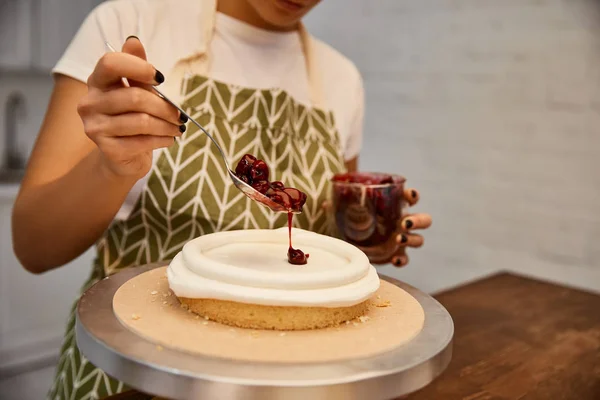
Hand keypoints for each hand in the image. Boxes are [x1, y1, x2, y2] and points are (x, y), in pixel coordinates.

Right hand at [77, 36, 184, 179]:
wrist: (123, 156)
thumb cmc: (133, 118)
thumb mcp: (138, 90)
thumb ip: (137, 70)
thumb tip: (133, 40)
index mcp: (98, 81)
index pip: (111, 63)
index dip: (138, 67)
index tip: (160, 78)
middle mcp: (90, 102)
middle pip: (135, 97)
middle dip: (165, 107)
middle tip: (180, 115)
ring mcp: (95, 127)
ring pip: (142, 121)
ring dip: (167, 125)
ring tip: (177, 128)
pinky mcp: (107, 149)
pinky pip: (142, 141)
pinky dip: (162, 139)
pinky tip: (169, 139)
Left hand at [322, 187, 431, 266]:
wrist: (350, 238)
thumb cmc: (351, 218)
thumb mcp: (344, 210)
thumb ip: (337, 205)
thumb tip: (325, 204)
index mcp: (394, 205)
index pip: (410, 197)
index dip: (413, 195)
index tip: (410, 196)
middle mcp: (402, 221)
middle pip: (424, 220)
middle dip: (418, 221)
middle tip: (403, 223)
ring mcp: (401, 239)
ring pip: (419, 239)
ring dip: (412, 239)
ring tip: (398, 239)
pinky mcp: (396, 254)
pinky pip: (406, 259)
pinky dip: (403, 260)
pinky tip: (395, 260)